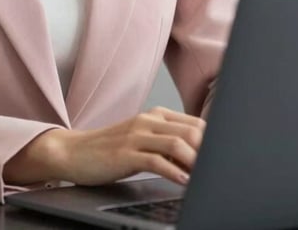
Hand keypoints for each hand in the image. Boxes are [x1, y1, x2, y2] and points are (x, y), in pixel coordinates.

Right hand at [5, 107, 204, 187]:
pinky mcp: (126, 154)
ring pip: (177, 143)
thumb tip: (197, 160)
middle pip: (190, 131)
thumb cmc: (110, 150)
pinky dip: (174, 172)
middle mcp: (148, 121)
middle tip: (220, 169)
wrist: (73, 152)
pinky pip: (156, 161)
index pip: (195, 123)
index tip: (224, 158)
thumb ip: (167, 146)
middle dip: (209, 151)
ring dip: (196, 162)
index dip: (213, 141)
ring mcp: (136, 135)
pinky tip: (184, 182)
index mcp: (155, 115)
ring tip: (205, 177)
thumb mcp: (141, 141)